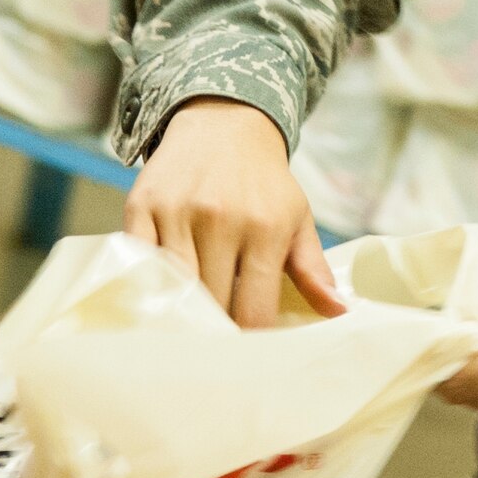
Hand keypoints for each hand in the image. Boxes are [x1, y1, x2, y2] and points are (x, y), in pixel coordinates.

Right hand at [122, 97, 342, 327]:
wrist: (223, 122)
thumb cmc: (263, 183)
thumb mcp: (297, 219)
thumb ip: (314, 270)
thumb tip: (339, 313)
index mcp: (266, 227)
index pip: (254, 310)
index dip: (251, 340)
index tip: (249, 355)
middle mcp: (221, 218)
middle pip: (211, 306)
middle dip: (215, 332)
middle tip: (217, 349)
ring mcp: (177, 211)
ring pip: (172, 290)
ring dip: (179, 315)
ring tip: (187, 333)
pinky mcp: (141, 206)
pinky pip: (137, 265)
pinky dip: (145, 288)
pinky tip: (157, 301)